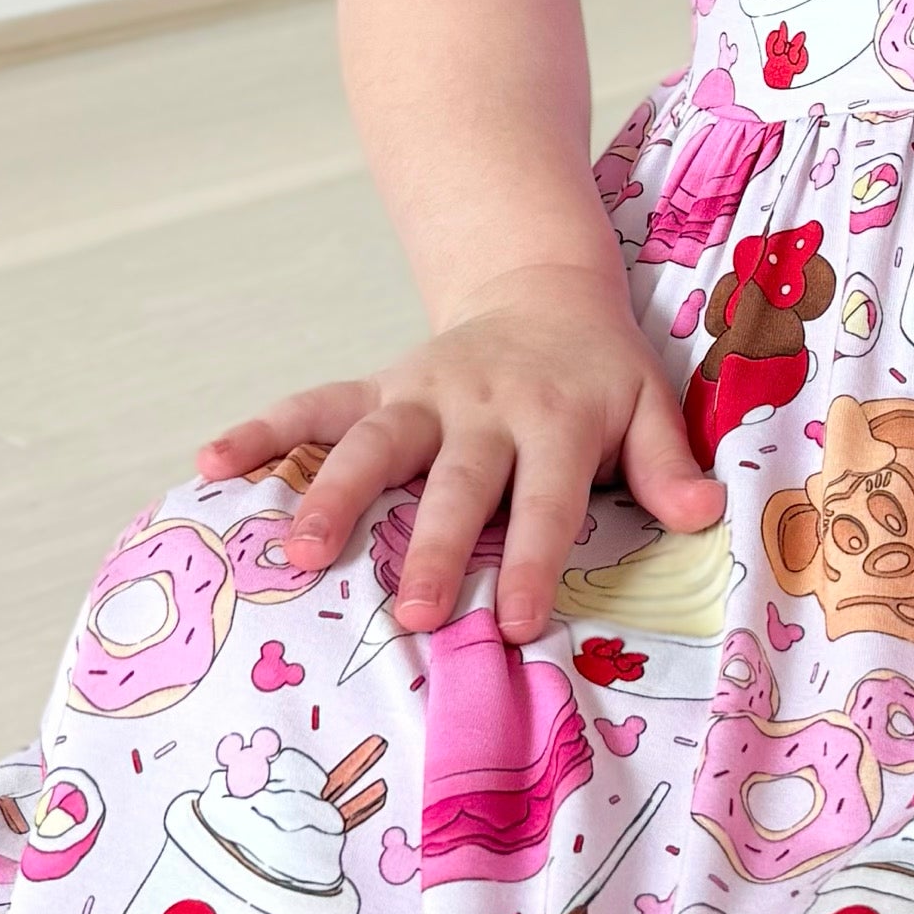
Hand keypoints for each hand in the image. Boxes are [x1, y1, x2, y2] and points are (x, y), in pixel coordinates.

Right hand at [197, 277, 720, 644]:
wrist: (543, 289)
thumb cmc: (600, 373)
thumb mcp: (649, 404)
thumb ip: (668, 463)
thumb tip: (703, 515)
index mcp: (557, 417)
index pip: (549, 498)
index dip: (537, 558)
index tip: (521, 623)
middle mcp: (483, 405)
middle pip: (456, 480)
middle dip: (435, 547)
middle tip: (415, 615)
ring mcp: (421, 394)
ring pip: (371, 443)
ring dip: (331, 495)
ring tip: (295, 553)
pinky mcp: (377, 387)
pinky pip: (312, 406)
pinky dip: (260, 430)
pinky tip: (211, 463)